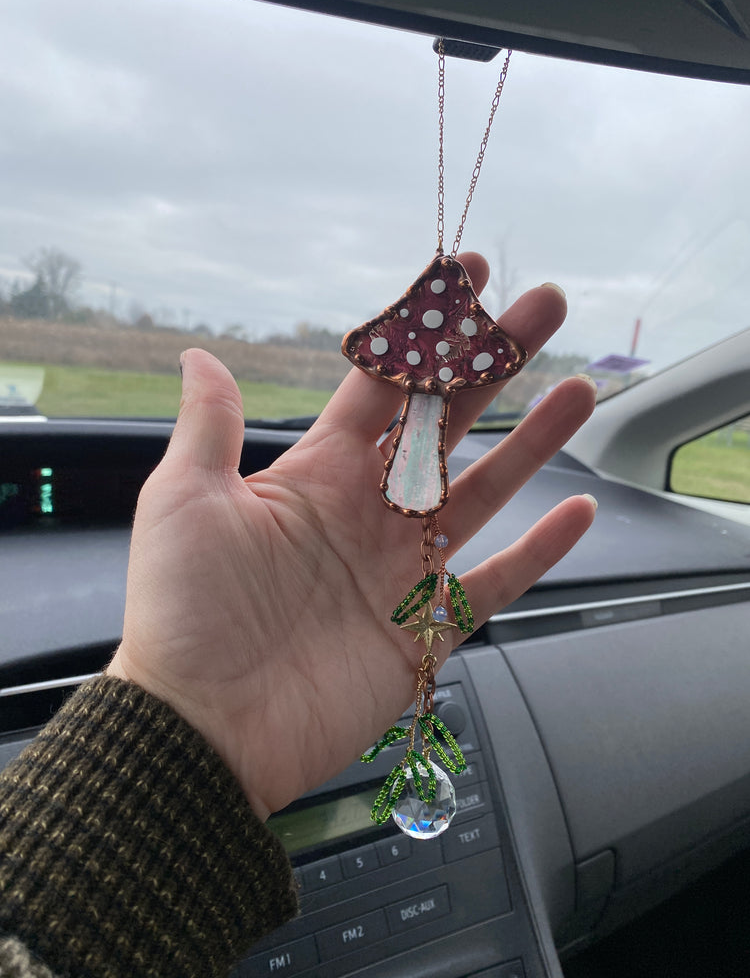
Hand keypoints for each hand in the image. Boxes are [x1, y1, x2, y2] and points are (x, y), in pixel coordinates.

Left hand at [107, 253, 596, 819]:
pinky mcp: (427, 630)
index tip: (466, 276)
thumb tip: (197, 355)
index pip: (384, 385)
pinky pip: (496, 583)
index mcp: (317, 472)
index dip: (426, 330)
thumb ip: (209, 426)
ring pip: (482, 491)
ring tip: (575, 391)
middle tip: (543, 307)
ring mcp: (402, 569)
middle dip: (494, 364)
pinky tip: (576, 512)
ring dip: (531, 443)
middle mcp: (368, 511)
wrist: (205, 726)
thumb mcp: (183, 500)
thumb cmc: (185, 610)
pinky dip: (538, 552)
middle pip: (446, 423)